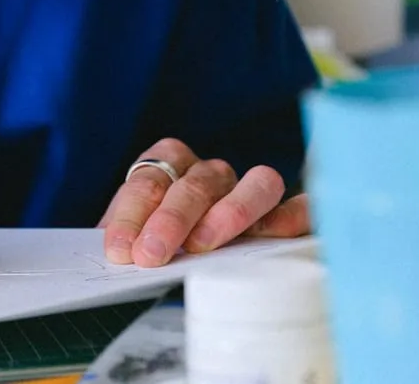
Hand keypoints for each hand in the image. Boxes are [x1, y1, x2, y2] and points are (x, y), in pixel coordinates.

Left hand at [99, 138, 309, 267]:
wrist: (194, 238)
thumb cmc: (159, 235)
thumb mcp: (135, 232)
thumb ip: (127, 238)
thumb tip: (118, 255)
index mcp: (168, 163)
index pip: (147, 183)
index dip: (131, 216)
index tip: (122, 249)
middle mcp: (211, 172)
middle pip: (194, 186)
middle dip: (170, 220)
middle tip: (151, 254)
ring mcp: (250, 189)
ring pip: (254, 185)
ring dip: (227, 213)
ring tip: (203, 245)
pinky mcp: (287, 211)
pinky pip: (300, 206)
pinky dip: (292, 215)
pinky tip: (276, 233)